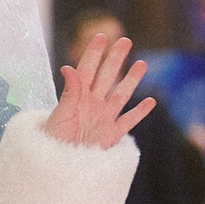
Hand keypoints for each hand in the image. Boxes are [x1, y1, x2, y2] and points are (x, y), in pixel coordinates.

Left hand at [48, 32, 153, 146]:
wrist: (60, 166)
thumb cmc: (54, 141)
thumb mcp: (60, 115)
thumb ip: (69, 92)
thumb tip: (68, 68)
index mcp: (77, 97)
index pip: (87, 70)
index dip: (94, 53)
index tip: (101, 37)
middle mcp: (92, 104)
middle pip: (107, 77)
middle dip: (116, 59)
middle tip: (125, 41)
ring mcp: (103, 118)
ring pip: (121, 95)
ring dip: (131, 80)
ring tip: (142, 64)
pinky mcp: (111, 135)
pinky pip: (128, 121)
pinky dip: (139, 112)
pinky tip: (150, 102)